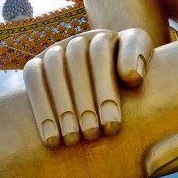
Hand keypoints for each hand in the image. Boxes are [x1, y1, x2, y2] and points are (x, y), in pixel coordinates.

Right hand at [23, 28, 152, 147]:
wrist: (107, 86)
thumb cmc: (131, 82)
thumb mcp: (144, 68)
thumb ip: (141, 63)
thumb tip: (131, 77)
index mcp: (107, 38)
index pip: (101, 55)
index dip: (105, 90)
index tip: (113, 125)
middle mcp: (80, 39)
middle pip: (77, 62)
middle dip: (84, 101)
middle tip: (92, 135)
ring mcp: (56, 49)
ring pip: (53, 70)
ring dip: (62, 106)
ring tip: (73, 139)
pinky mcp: (36, 64)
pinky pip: (33, 80)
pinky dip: (42, 109)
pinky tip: (52, 139)